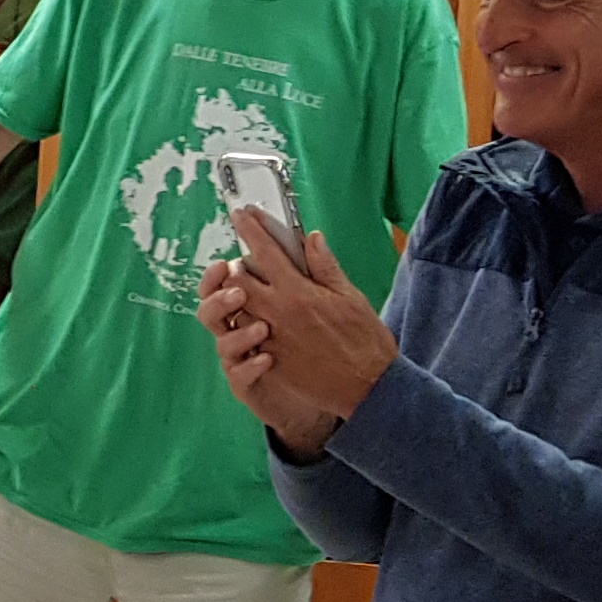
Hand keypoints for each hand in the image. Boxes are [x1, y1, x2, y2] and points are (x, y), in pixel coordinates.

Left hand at [209, 212, 397, 429]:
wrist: (367, 387)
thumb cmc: (365, 341)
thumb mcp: (350, 297)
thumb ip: (325, 266)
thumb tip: (312, 238)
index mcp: (298, 292)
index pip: (265, 251)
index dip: (251, 229)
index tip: (241, 214)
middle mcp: (276, 312)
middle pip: (236, 278)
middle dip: (236, 265)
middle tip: (246, 262)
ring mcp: (267, 336)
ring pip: (234, 306)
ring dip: (237, 294)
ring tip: (251, 291)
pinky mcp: (266, 358)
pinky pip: (241, 334)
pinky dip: (245, 322)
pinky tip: (257, 320)